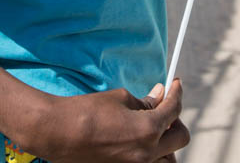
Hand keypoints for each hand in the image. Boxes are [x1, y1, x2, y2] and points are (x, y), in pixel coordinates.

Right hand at [21, 80, 188, 162]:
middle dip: (176, 119)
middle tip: (165, 106)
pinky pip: (150, 162)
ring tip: (154, 126)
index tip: (175, 85)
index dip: (177, 93)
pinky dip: (152, 151)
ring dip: (166, 140)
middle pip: (180, 137)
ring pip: (169, 157)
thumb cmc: (86, 112)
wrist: (59, 133)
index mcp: (148, 130)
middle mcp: (147, 153)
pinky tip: (140, 138)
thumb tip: (159, 97)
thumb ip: (145, 102)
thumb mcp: (120, 99)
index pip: (174, 110)